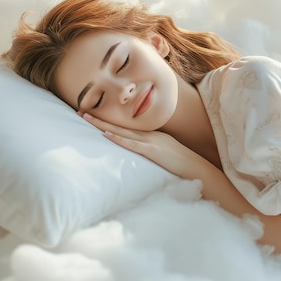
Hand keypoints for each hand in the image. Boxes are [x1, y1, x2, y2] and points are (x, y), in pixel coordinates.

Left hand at [80, 112, 200, 178]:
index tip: (94, 116)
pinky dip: (118, 139)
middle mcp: (150, 134)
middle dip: (100, 118)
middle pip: (121, 124)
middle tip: (81, 111)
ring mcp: (152, 141)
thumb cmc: (184, 165)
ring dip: (103, 124)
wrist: (198, 168)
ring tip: (86, 118)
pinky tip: (106, 134)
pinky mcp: (153, 151)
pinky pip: (132, 144)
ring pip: (122, 131)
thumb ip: (154, 151)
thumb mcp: (167, 153)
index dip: (110, 120)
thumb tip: (144, 154)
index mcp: (153, 135)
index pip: (127, 126)